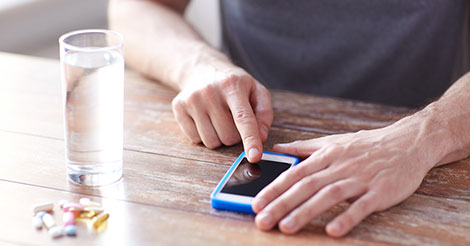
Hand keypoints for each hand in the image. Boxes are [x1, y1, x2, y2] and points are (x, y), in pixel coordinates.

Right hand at [171, 62, 272, 161]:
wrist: (203, 69)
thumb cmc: (234, 84)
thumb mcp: (256, 90)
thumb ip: (264, 113)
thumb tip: (262, 136)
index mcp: (232, 85)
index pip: (243, 118)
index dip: (250, 139)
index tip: (254, 156)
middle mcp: (210, 91)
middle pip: (228, 136)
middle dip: (235, 135)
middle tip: (232, 119)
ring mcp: (192, 99)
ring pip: (211, 142)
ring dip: (219, 137)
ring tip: (219, 118)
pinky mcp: (179, 107)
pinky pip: (195, 139)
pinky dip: (203, 135)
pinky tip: (205, 119)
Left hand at [252, 119, 439, 235]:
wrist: (408, 143)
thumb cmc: (366, 145)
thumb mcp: (333, 141)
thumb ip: (303, 147)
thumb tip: (277, 149)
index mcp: (327, 155)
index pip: (295, 173)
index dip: (274, 188)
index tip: (256, 202)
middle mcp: (340, 165)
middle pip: (306, 185)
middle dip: (282, 203)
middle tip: (263, 220)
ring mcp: (360, 178)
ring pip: (329, 195)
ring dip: (306, 211)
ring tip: (287, 227)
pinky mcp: (380, 191)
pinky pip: (361, 206)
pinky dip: (347, 217)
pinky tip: (333, 230)